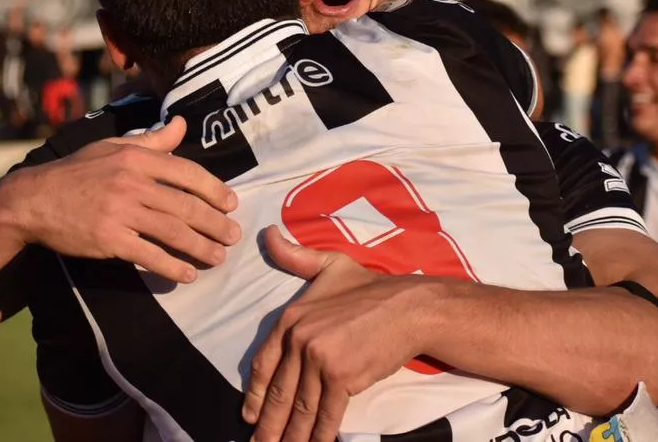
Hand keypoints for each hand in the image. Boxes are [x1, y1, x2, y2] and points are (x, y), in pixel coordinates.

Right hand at [1, 117, 240, 283]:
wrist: (33, 200)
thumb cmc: (76, 172)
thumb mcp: (112, 146)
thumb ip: (152, 140)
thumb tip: (181, 124)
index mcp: (135, 157)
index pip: (186, 172)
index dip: (214, 189)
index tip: (231, 203)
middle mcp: (131, 183)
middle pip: (185, 205)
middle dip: (215, 223)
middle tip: (233, 236)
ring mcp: (120, 212)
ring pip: (172, 232)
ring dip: (201, 247)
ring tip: (218, 258)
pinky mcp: (109, 239)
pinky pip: (148, 255)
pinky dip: (171, 267)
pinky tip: (186, 275)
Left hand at [243, 226, 429, 441]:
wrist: (408, 306)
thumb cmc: (371, 287)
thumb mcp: (329, 265)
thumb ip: (295, 257)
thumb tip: (268, 235)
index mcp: (291, 318)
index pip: (264, 364)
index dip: (256, 395)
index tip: (249, 416)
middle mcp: (300, 340)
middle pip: (279, 393)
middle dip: (267, 425)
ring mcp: (320, 361)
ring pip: (300, 408)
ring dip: (289, 436)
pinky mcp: (343, 378)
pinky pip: (326, 414)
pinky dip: (318, 435)